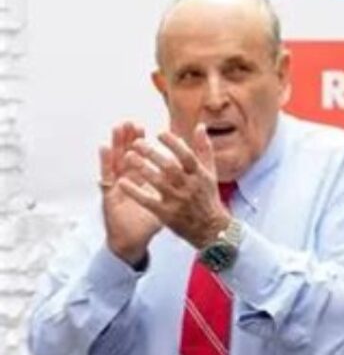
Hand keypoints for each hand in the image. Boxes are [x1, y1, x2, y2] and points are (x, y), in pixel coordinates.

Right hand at [100, 122, 162, 266]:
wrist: (130, 242)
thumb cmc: (148, 223)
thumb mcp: (166, 203)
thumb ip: (176, 189)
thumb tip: (192, 179)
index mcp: (144, 181)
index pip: (145, 158)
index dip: (148, 144)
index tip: (152, 129)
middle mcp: (129, 180)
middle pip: (129, 154)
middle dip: (131, 139)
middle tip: (132, 122)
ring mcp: (117, 185)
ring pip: (116, 160)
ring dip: (117, 144)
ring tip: (118, 127)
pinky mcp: (108, 194)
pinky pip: (106, 175)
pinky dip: (105, 161)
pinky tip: (103, 147)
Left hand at [118, 125, 231, 250]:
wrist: (210, 228)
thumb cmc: (207, 196)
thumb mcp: (210, 172)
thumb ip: (204, 148)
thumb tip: (200, 126)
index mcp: (200, 175)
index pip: (187, 156)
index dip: (174, 144)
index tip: (159, 133)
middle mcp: (189, 187)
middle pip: (170, 167)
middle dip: (153, 154)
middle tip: (136, 143)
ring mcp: (177, 201)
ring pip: (158, 182)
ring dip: (142, 168)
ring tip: (127, 157)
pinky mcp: (166, 214)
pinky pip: (148, 201)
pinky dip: (135, 191)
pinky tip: (122, 182)